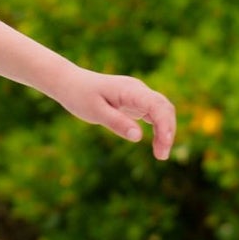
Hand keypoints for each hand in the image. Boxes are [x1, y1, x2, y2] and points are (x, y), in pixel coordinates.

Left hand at [56, 64, 176, 158]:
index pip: (156, 105)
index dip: (165, 124)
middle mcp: (138, 90)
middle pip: (164, 108)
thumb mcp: (95, 112)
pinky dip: (158, 128)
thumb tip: (138, 137)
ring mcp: (138, 95)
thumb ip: (116, 123)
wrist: (70, 83)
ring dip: (165, 131)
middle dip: (168, 131)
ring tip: (160, 155)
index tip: (164, 144)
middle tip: (161, 156)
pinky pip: (154, 114)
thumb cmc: (80, 96)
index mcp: (129, 90)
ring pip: (162, 111)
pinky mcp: (135, 102)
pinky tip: (157, 144)